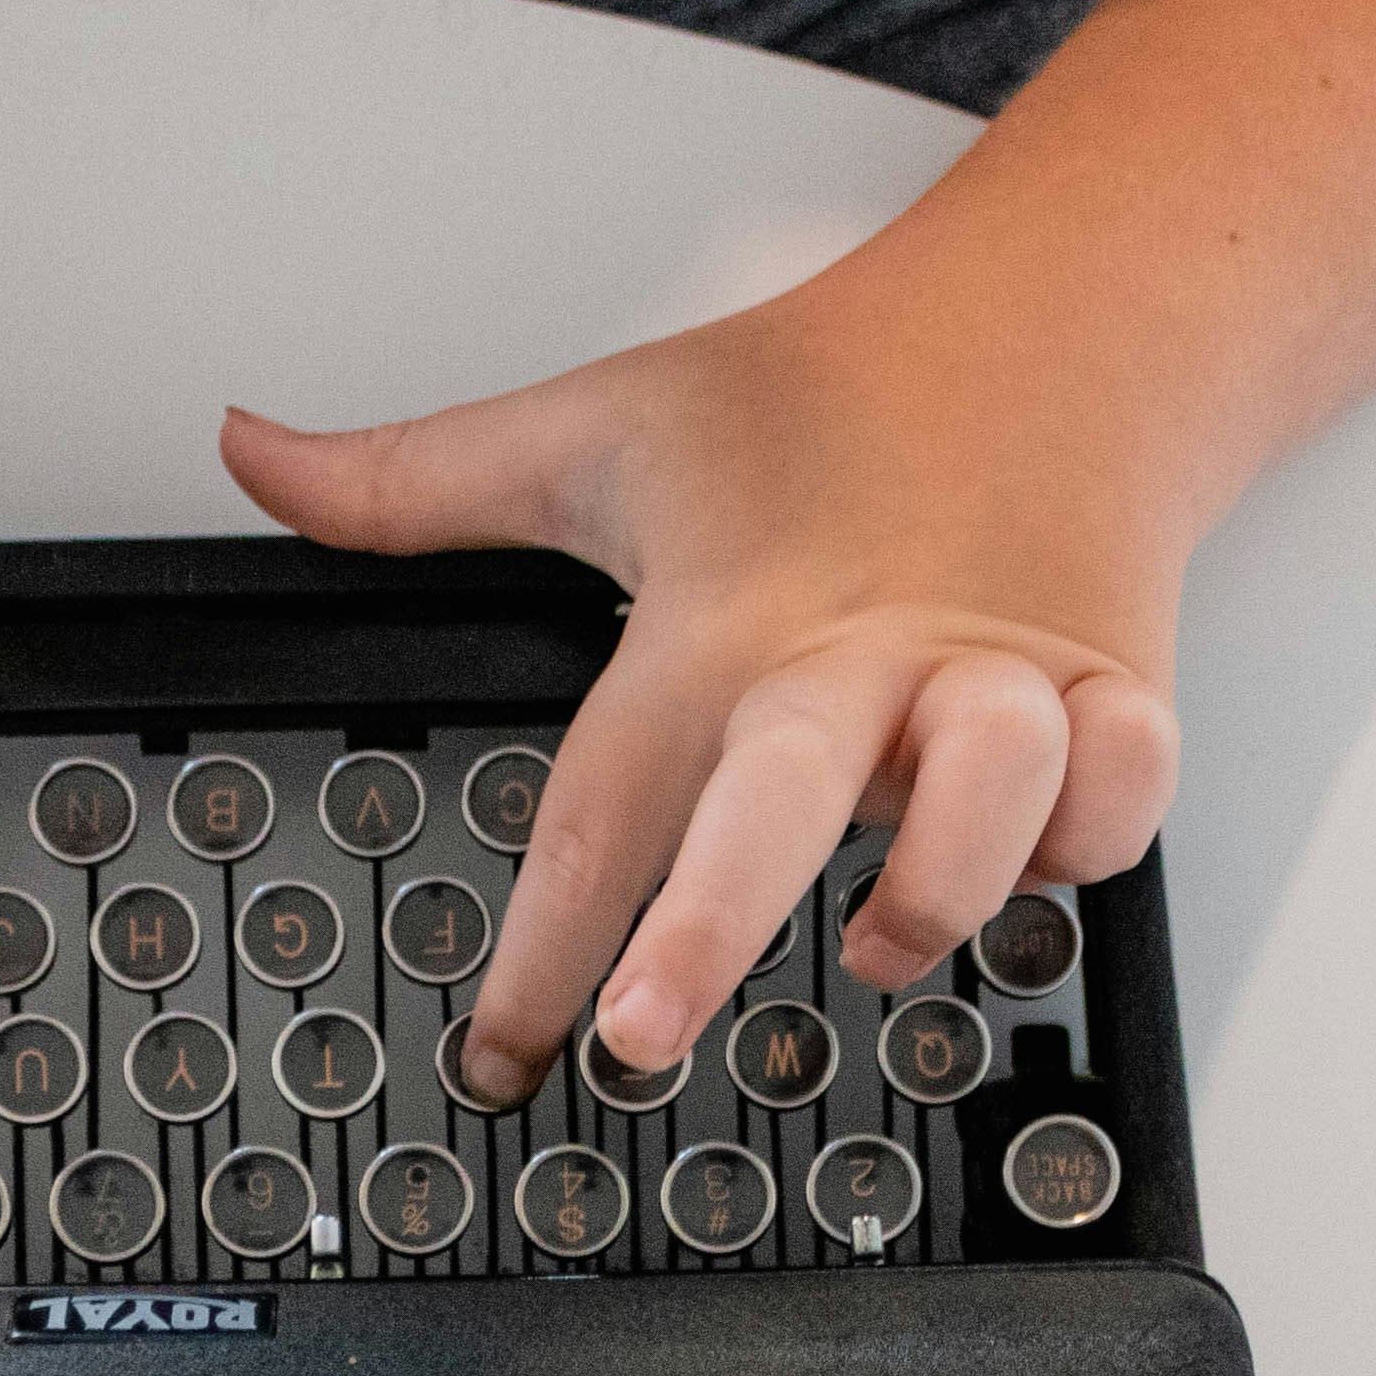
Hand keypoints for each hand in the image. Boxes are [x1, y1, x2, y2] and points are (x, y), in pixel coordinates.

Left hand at [221, 282, 1182, 1106]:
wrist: (1052, 321)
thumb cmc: (818, 399)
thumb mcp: (596, 426)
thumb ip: (411, 480)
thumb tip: (249, 451)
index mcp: (724, 612)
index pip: (602, 797)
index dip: (540, 942)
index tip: (500, 1054)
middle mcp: (858, 651)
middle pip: (779, 792)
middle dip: (708, 921)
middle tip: (638, 1035)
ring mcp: (994, 673)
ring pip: (997, 784)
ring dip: (944, 880)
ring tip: (882, 943)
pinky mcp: (1112, 686)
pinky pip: (1125, 786)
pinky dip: (1093, 838)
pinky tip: (1031, 862)